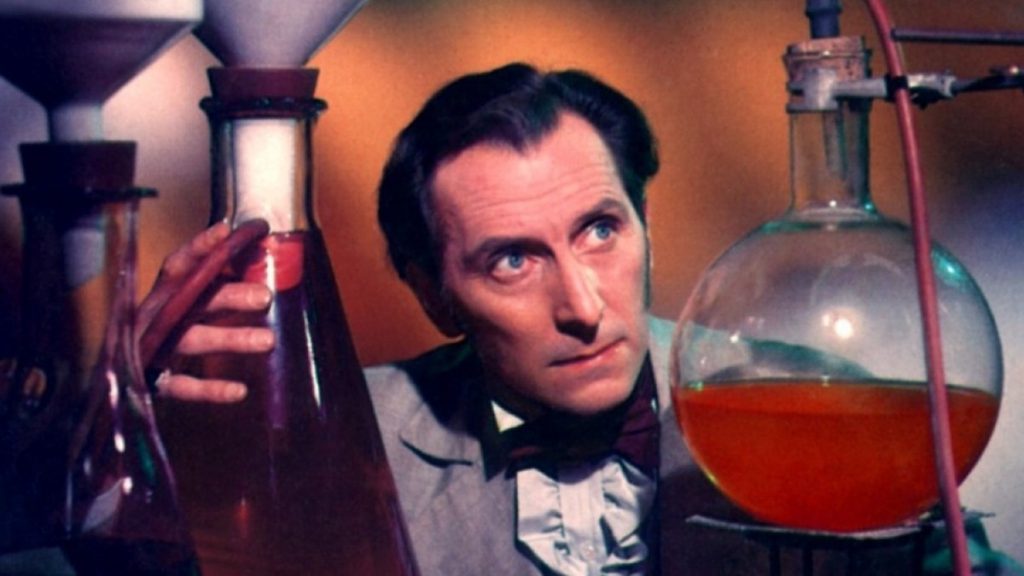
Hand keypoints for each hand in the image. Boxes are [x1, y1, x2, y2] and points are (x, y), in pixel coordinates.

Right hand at [137, 220, 273, 402]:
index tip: (225, 232)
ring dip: (229, 338)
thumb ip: (224, 275)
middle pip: (192, 301)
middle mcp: (156, 316)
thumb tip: (265, 245)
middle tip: (265, 296)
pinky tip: (240, 391)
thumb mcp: (192, 298)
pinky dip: (209, 390)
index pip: (179, 265)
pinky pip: (182, 386)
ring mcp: (153, 348)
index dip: (199, 248)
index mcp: (165, 293)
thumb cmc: (172, 326)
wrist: (121, 375)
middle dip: (229, 296)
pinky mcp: (154, 382)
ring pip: (191, 340)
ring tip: (268, 341)